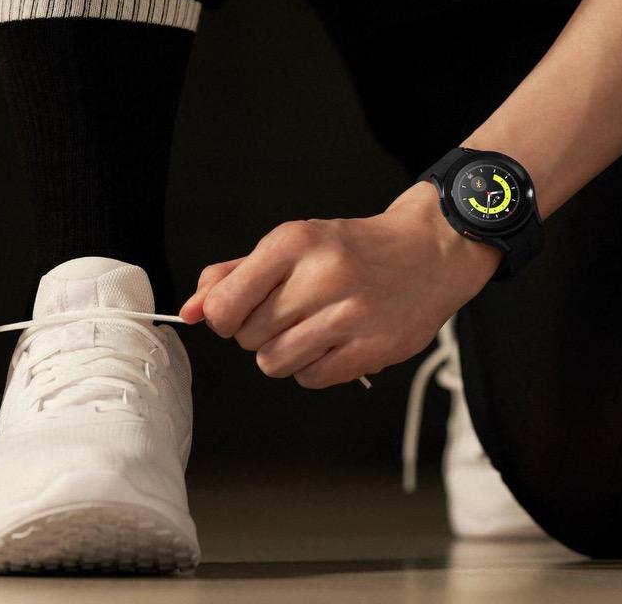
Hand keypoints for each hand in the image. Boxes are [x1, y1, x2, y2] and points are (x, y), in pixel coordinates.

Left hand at [179, 182, 501, 388]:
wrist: (431, 251)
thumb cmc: (355, 250)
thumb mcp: (293, 245)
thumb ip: (236, 275)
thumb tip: (190, 310)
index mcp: (295, 243)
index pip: (226, 305)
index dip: (223, 318)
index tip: (238, 314)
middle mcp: (322, 276)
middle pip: (249, 337)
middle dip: (259, 332)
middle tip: (291, 313)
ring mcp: (350, 314)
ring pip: (275, 363)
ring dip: (284, 354)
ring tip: (311, 331)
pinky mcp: (372, 348)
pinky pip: (312, 378)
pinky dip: (313, 369)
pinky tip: (333, 344)